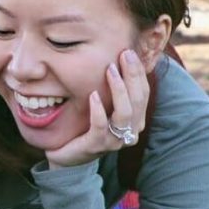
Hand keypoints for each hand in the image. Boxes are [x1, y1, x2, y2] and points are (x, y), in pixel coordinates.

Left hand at [46, 49, 149, 168]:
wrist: (66, 156)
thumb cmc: (85, 127)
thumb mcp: (103, 107)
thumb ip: (113, 91)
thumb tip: (117, 60)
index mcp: (134, 121)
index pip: (143, 94)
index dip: (138, 73)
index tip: (129, 52)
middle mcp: (129, 132)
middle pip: (137, 101)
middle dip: (132, 75)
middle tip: (124, 54)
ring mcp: (114, 141)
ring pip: (124, 113)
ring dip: (118, 89)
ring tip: (110, 70)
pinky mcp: (96, 145)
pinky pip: (101, 126)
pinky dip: (99, 110)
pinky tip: (93, 95)